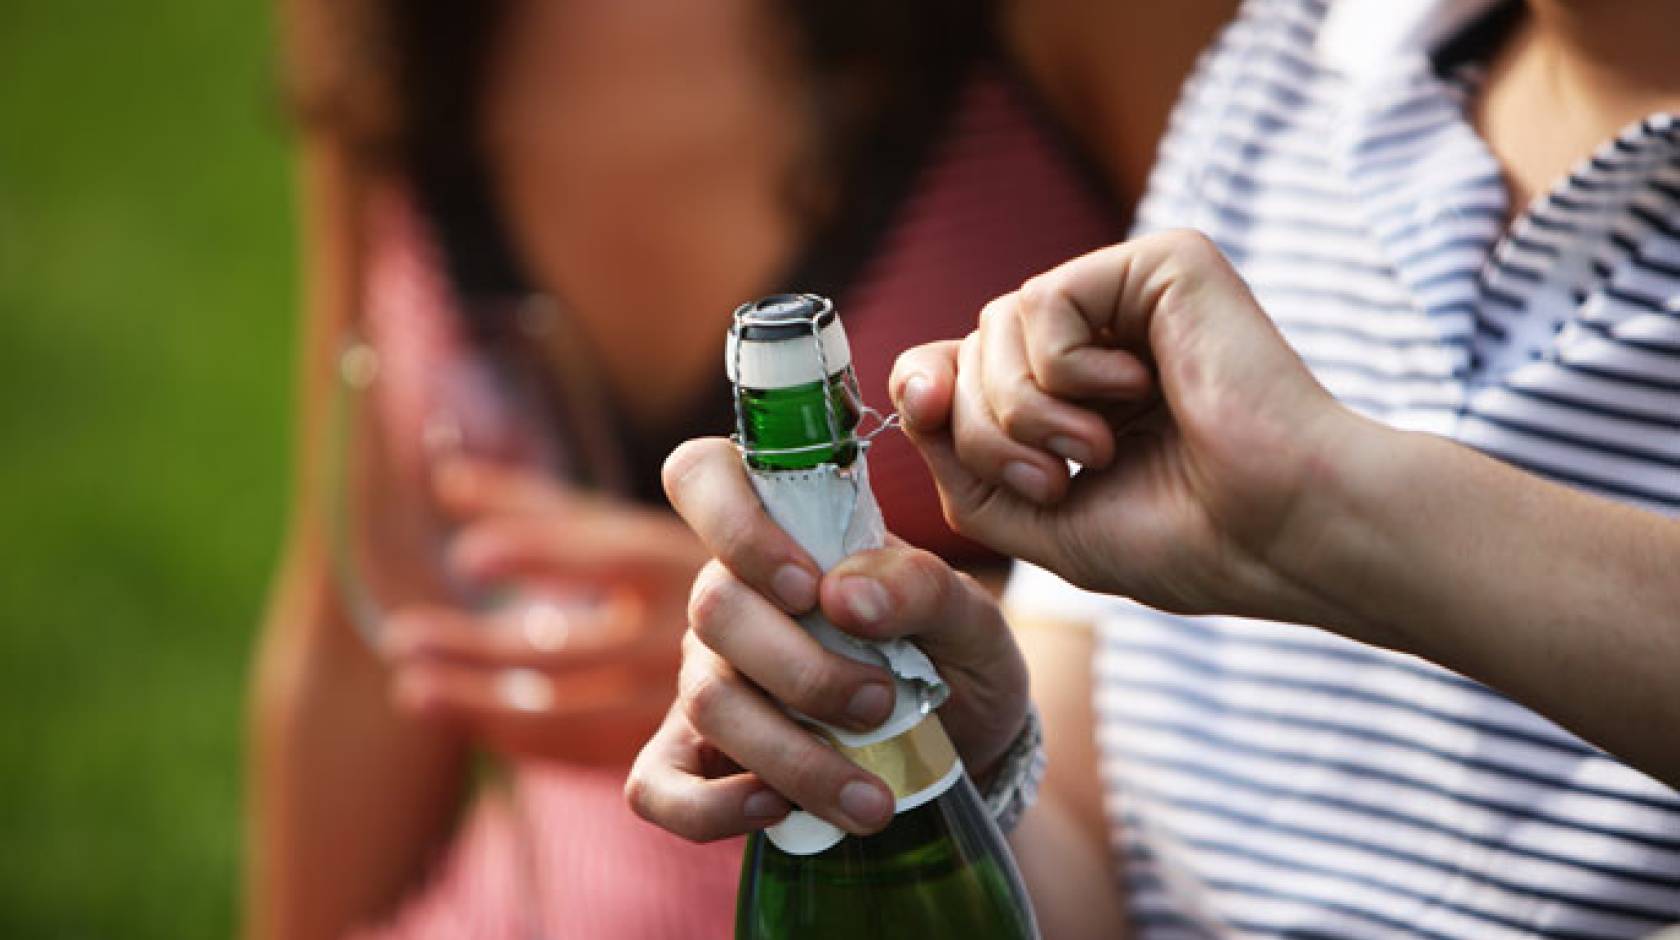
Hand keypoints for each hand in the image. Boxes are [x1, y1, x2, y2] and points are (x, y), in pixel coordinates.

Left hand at [380, 458, 706, 767]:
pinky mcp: (675, 744)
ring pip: (571, 709)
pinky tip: (471, 720)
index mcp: (679, 561)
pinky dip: (526, 738)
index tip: (468, 557)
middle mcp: (684, 630)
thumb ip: (541, 509)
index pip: (606, 553)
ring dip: (484, 704)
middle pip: (572, 645)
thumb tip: (445, 478)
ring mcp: (680, 695)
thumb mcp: (630, 529)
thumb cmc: (690, 572)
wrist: (793, 654)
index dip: (539, 552)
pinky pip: (589, 750)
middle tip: (403, 638)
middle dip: (481, 647)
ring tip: (412, 688)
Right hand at [623, 438, 1028, 840]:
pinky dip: (710, 805)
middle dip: (803, 669)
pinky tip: (777, 810)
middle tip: (881, 703)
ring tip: (872, 797)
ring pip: (706, 701)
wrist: (971, 752)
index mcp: (786, 535)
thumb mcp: (974, 618)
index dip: (738, 524)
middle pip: (713, 608)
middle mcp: (732, 599)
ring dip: (791, 755)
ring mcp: (709, 678)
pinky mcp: (702, 762)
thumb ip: (922, 586)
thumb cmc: (958, 661)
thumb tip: (843, 594)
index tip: (812, 587)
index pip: (702, 477)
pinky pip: (658, 786)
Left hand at [893, 230, 1365, 632]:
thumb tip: (914, 389)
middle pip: (970, 350)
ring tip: (1098, 452)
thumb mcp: (1040, 520)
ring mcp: (1131, 298)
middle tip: (1056, 480)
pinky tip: (1136, 393)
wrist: (1283, 532)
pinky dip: (1065, 367)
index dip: (928, 391)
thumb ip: (963, 465)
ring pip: (996, 323)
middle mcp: (1102, 338)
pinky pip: (1044, 300)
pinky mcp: (1161, 264)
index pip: (962, 368)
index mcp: (1079, 395)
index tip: (929, 417)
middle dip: (985, 429)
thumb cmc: (1185, 539)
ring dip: (1024, 410)